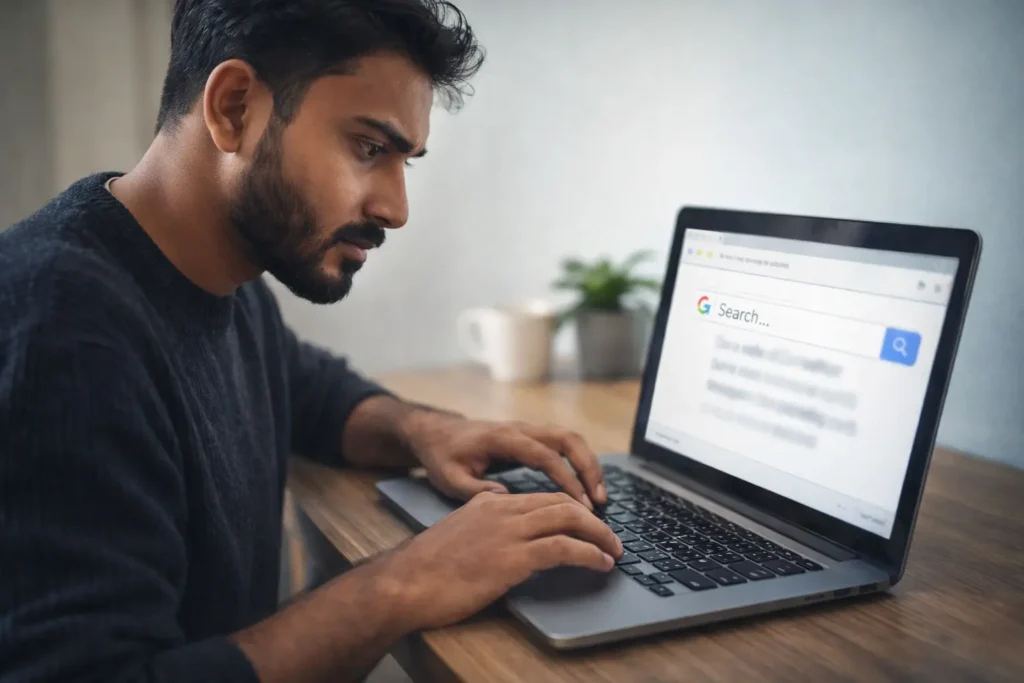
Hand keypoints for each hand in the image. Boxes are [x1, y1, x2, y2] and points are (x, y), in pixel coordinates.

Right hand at [374, 491, 623, 629]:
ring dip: (598, 534)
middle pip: (562, 502)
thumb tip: (511, 547)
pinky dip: (588, 553)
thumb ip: (486, 532)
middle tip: (611, 537)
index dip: (573, 509)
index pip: (543, 497)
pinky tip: (600, 563)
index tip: (589, 525)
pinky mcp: (511, 557)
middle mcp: (502, 510)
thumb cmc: (426, 570)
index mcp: (490, 503)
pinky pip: (563, 548)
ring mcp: (507, 531)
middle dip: (593, 518)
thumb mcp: (460, 538)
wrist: (404, 584)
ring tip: (614, 550)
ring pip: (568, 518)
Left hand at [401, 411, 607, 508]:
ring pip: (570, 439)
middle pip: (567, 439)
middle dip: (588, 468)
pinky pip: (563, 445)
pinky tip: (586, 488)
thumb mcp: (449, 477)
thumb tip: (508, 499)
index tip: (580, 504)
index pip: (544, 455)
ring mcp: (528, 430)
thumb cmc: (443, 456)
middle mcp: (521, 429)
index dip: (565, 479)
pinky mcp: (531, 437)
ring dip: (588, 464)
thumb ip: (474, 490)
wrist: (437, 433)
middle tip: (600, 500)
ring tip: (600, 496)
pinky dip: (580, 463)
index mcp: (502, 438)